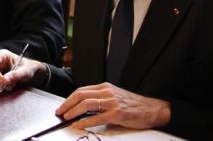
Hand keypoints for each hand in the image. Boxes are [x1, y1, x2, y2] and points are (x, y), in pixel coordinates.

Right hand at [0, 49, 45, 91]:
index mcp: (3, 55)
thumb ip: (15, 74)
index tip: (2, 80)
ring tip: (11, 85)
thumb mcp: (25, 71)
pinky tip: (9, 86)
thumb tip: (5, 80)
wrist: (29, 71)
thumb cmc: (27, 67)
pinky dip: (0, 85)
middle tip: (7, 85)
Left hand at [56, 82, 170, 129]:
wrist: (152, 109)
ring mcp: (112, 102)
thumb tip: (82, 108)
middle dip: (67, 104)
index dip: (69, 99)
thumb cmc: (133, 105)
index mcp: (105, 87)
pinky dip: (85, 121)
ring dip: (73, 111)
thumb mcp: (114, 97)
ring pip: (86, 104)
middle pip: (80, 95)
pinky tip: (78, 125)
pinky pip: (97, 117)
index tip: (62, 106)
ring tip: (66, 117)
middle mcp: (107, 92)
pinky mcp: (117, 113)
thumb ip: (100, 99)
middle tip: (60, 112)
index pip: (81, 90)